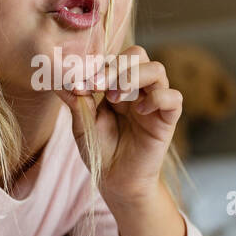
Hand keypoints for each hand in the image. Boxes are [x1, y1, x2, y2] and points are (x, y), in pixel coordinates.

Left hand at [53, 45, 181, 205]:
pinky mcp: (167, 120)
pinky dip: (158, 98)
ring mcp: (154, 103)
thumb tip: (61, 79)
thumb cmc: (99, 150)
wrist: (115, 181)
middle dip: (117, 66)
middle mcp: (138, 90)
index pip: (115, 57)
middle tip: (98, 85)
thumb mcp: (82, 124)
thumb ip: (76, 101)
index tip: (82, 82)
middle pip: (138, 55)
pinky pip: (174, 98)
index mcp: (117, 86)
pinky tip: (140, 111)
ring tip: (115, 97)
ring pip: (157, 70)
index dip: (99, 64)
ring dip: (134, 77)